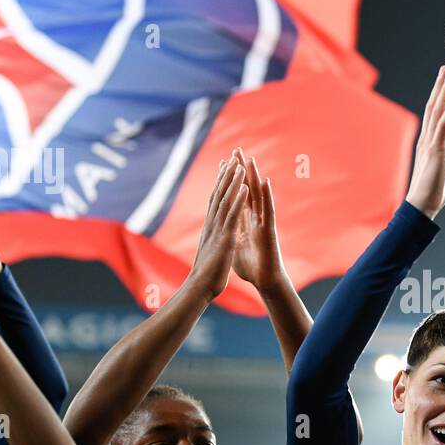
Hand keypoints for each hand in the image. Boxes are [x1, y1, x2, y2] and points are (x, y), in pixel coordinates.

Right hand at [187, 151, 249, 299]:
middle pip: (219, 195)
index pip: (215, 200)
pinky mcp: (225, 239)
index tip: (224, 167)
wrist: (199, 288)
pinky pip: (233, 217)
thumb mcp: (210, 251)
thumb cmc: (205, 274)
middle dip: (225, 175)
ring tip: (238, 164)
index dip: (220, 183)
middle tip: (231, 156)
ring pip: (225, 201)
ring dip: (232, 182)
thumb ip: (211, 240)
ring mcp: (218, 230)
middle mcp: (212, 224)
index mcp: (210, 227)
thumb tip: (210, 236)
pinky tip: (245, 188)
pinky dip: (239, 201)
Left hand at [232, 150, 286, 291]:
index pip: (238, 195)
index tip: (224, 162)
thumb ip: (232, 232)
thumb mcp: (236, 245)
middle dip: (242, 171)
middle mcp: (256, 217)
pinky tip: (264, 181)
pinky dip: (266, 195)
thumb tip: (222, 227)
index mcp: (246, 221)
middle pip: (248, 189)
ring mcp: (264, 222)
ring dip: (254, 177)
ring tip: (250, 159)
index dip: (231, 179)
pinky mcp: (269, 229)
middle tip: (237, 150)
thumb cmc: (252, 267)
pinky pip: (268, 209)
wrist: (265, 282)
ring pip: (258, 196)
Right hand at [404, 66, 444, 218]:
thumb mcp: (438, 171)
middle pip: (433, 107)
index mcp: (429, 143)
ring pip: (437, 111)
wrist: (421, 206)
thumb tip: (444, 155)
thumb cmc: (430, 194)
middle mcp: (427, 139)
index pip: (434, 115)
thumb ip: (441, 159)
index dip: (439, 98)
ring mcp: (430, 143)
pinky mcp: (436, 149)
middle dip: (440, 87)